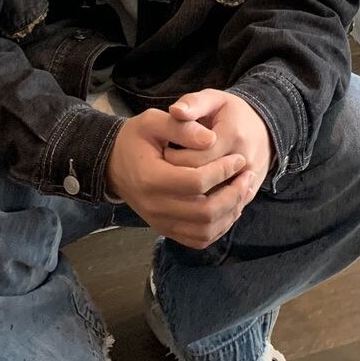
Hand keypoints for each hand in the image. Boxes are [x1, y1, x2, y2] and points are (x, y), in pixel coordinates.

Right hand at [107, 109, 254, 249]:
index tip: (238, 158)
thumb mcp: (152, 121)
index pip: (196, 182)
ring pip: (205, 230)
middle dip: (233, 194)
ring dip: (230, 212)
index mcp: (150, 178)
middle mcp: (154, 206)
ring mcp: (159, 222)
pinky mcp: (165, 229)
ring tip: (242, 190)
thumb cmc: (135, 138)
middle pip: (205, 211)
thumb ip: (181, 127)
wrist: (112, 163)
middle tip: (247, 175)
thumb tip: (211, 139)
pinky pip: (198, 239)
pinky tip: (229, 207)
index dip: (222, 171)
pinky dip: (219, 227)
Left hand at [164, 89, 271, 206]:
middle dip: (179, 177)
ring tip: (178, 181)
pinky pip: (223, 211)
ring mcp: (248, 181)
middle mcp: (244, 161)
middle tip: (167, 169)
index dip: (174, 157)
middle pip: (202, 182)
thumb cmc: (232, 113)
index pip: (195, 158)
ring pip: (212, 201)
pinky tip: (190, 195)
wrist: (264, 130)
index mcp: (232, 136)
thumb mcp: (214, 99)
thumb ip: (193, 103)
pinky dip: (204, 207)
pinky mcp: (249, 195)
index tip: (164, 151)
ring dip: (190, 196)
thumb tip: (175, 110)